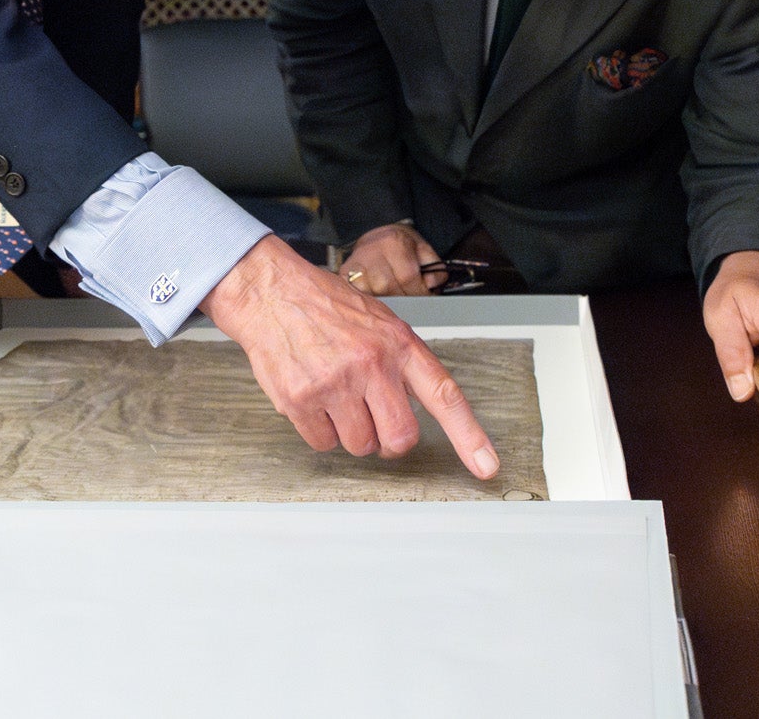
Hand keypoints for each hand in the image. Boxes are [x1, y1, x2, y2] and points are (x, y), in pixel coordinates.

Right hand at [202, 235, 499, 477]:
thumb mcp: (379, 322)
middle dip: (389, 441)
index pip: (444, 395)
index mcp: (399, 343)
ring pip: (360, 445)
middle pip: (400, 438)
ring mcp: (335, 384)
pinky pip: (323, 443)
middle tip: (374, 421)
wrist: (272, 292)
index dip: (469, 435)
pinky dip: (319, 430)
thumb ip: (401, 362)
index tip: (486, 466)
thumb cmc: (326, 306)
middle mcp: (372, 364)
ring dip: (350, 432)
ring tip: (335, 395)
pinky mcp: (301, 400)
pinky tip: (312, 398)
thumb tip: (414, 406)